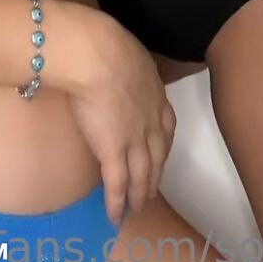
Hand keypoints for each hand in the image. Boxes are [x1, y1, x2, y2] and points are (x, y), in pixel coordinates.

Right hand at [68, 16, 175, 223]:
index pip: (166, 128)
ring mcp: (133, 139)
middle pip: (157, 156)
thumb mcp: (129, 52)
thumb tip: (121, 63)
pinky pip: (117, 185)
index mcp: (156, 96)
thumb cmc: (107, 45)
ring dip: (140, 195)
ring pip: (141, 175)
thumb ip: (130, 66)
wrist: (97, 57)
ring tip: (136, 208)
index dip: (163, 146)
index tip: (160, 156)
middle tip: (151, 191)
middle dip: (155, 175)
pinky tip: (115, 216)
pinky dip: (117, 203)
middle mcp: (151, 122)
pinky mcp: (112, 152)